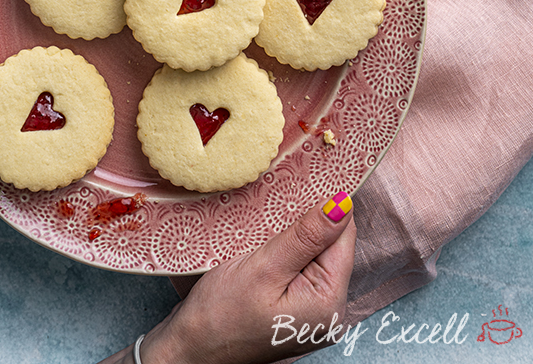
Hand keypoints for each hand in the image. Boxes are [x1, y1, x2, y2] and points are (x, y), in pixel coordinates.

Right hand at [137, 193, 355, 363]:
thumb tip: (343, 204)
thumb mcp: (264, 267)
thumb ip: (306, 236)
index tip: (298, 185)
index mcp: (329, 302)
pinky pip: (301, 269)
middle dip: (305, 223)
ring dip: (292, 237)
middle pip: (330, 245)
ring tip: (264, 230)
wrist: (189, 351)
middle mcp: (330, 311)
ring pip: (314, 255)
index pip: (342, 236)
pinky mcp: (297, 310)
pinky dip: (285, 253)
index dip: (323, 207)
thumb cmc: (220, 314)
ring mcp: (313, 313)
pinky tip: (264, 249)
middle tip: (272, 212)